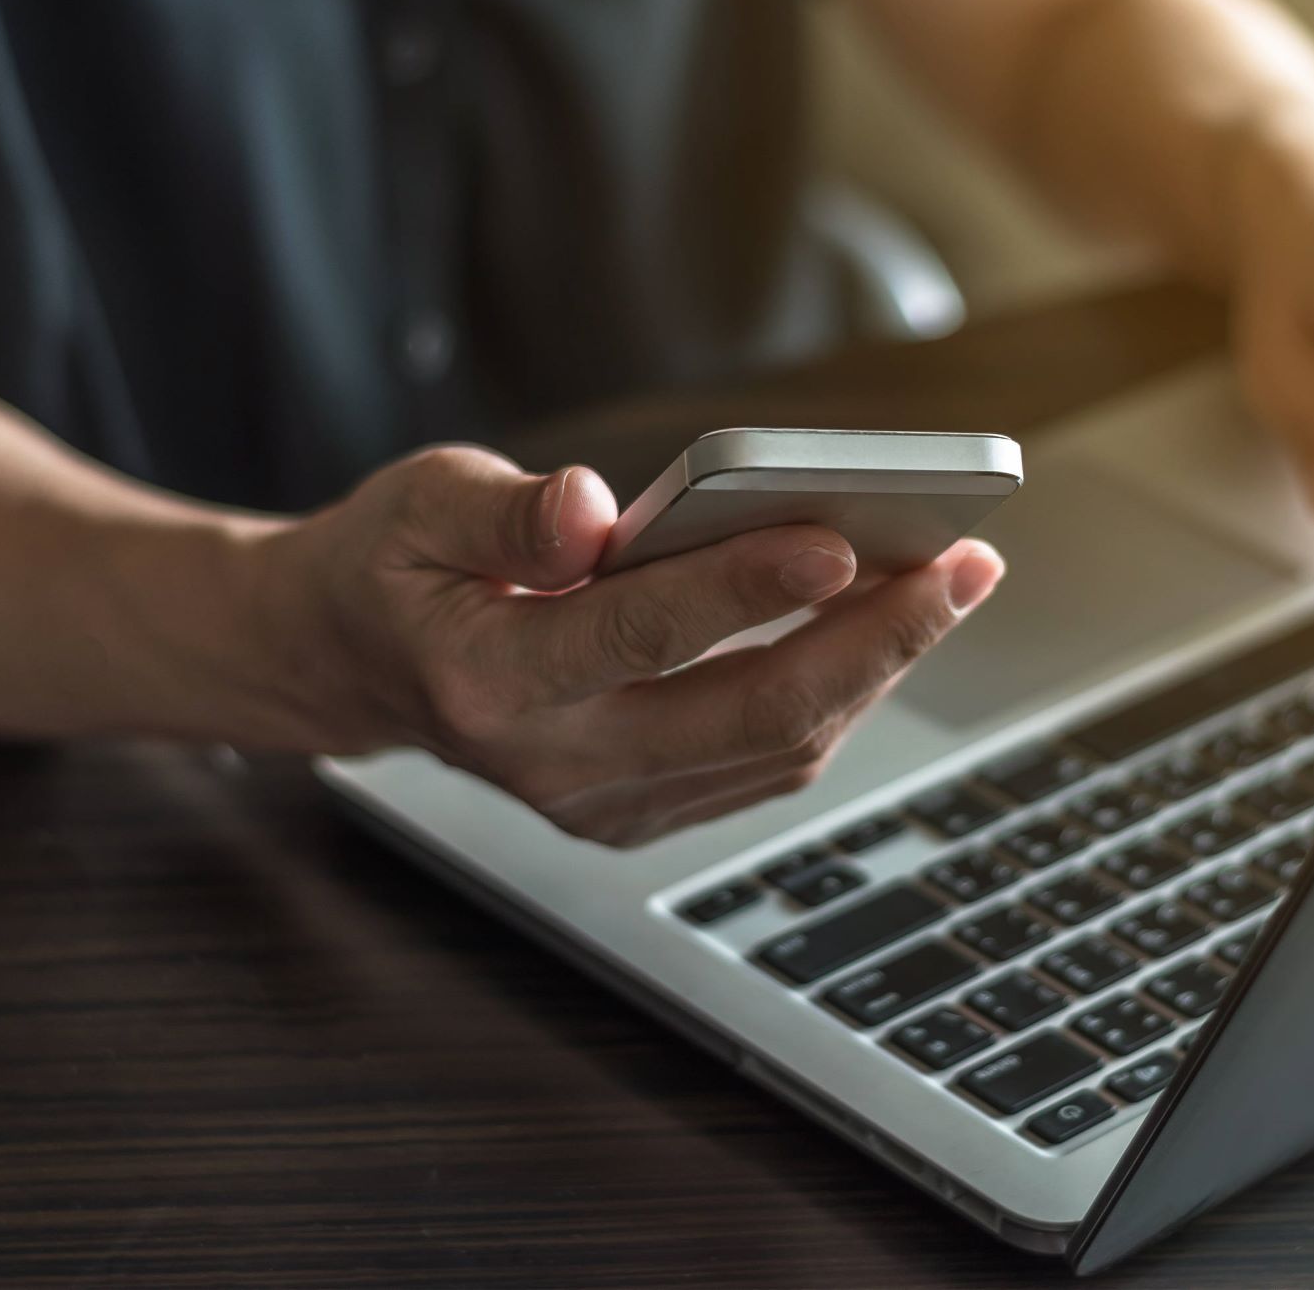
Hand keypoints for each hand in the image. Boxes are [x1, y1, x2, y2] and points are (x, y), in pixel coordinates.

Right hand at [266, 446, 1003, 845]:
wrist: (352, 666)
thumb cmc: (393, 567)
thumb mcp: (418, 502)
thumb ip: (505, 512)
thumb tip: (593, 510)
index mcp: (488, 678)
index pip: (638, 633)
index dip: (743, 588)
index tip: (842, 536)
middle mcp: (553, 762)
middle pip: (746, 715)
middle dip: (871, 641)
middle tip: (961, 565)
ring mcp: (603, 803)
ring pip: (776, 751)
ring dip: (875, 668)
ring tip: (949, 581)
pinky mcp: (640, 811)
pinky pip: (764, 766)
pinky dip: (837, 697)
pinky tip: (881, 627)